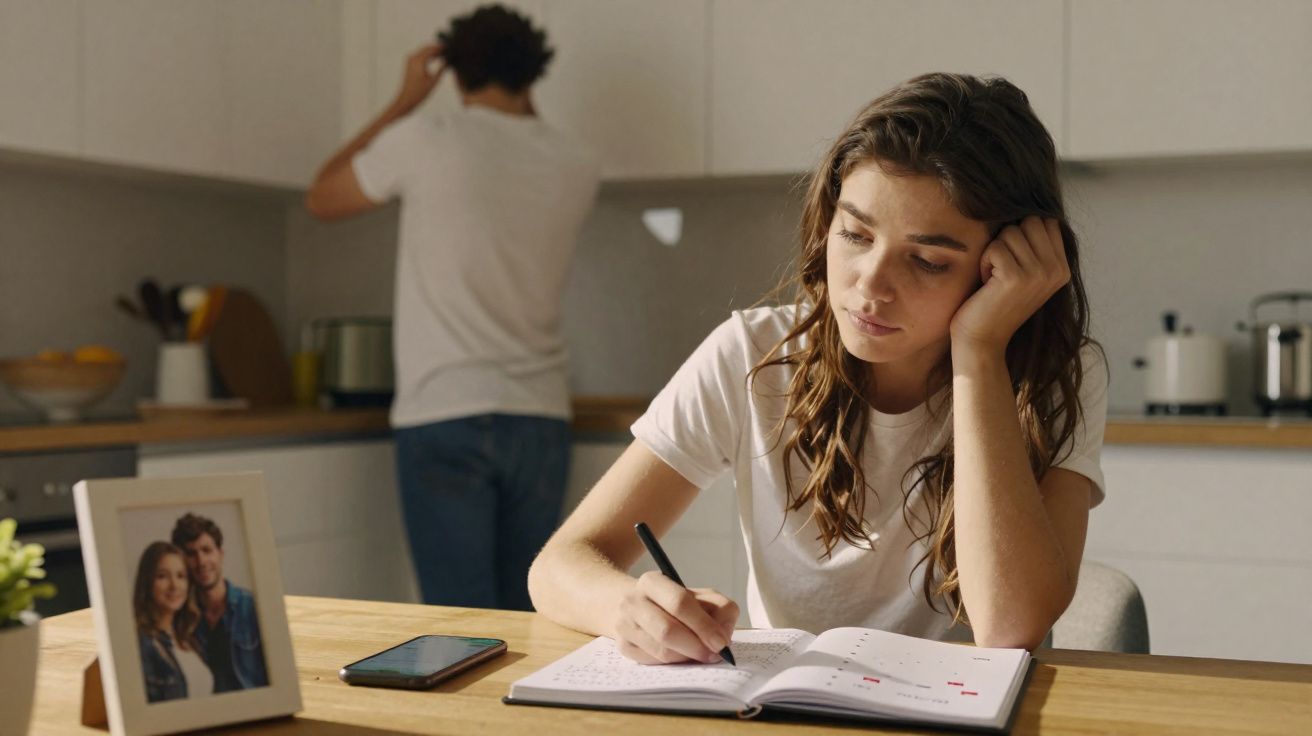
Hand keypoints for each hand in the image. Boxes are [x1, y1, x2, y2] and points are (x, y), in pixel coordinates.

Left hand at [391, 44, 444, 114]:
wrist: (406, 99)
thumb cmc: (420, 92)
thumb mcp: (434, 80)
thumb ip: (442, 68)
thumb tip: (448, 61)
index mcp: (419, 60)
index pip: (432, 49)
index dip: (441, 48)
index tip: (450, 48)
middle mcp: (413, 57)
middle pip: (427, 48)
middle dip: (437, 49)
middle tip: (448, 50)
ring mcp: (410, 60)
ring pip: (424, 51)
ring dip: (433, 52)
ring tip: (444, 55)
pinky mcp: (409, 64)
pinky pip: (420, 56)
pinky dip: (428, 56)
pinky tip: (436, 59)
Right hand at [613, 571, 737, 663]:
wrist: (633, 606)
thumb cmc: (673, 602)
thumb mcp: (699, 595)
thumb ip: (719, 609)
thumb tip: (723, 637)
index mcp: (652, 582)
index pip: (679, 603)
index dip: (703, 625)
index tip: (721, 643)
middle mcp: (632, 602)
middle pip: (667, 631)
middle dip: (696, 647)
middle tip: (714, 655)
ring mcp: (624, 625)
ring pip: (661, 652)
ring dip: (687, 658)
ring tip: (701, 655)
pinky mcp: (623, 646)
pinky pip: (654, 663)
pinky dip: (674, 664)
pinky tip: (682, 656)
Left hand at [949, 216, 1070, 355]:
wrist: (982, 340)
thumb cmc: (995, 301)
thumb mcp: (1025, 271)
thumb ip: (1035, 244)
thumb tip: (1028, 203)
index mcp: (1063, 267)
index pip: (1045, 220)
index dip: (1021, 234)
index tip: (1013, 261)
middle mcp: (1057, 269)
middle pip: (1028, 221)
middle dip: (1007, 239)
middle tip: (1002, 269)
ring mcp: (1039, 273)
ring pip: (1010, 232)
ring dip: (994, 252)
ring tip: (995, 277)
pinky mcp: (1016, 277)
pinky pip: (994, 247)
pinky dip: (984, 262)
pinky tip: (988, 283)